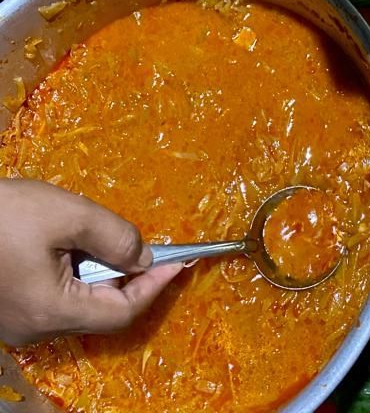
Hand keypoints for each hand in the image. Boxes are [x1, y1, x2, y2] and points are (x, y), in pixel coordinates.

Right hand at [0, 180, 181, 345]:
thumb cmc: (2, 214)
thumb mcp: (67, 214)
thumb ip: (114, 235)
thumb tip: (145, 255)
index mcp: (52, 311)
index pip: (121, 312)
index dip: (155, 286)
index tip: (180, 261)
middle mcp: (36, 327)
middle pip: (101, 312)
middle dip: (131, 278)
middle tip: (154, 246)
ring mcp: (18, 322)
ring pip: (78, 304)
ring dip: (103, 274)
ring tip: (109, 238)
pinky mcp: (7, 308)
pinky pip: (55, 297)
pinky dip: (77, 274)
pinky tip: (77, 244)